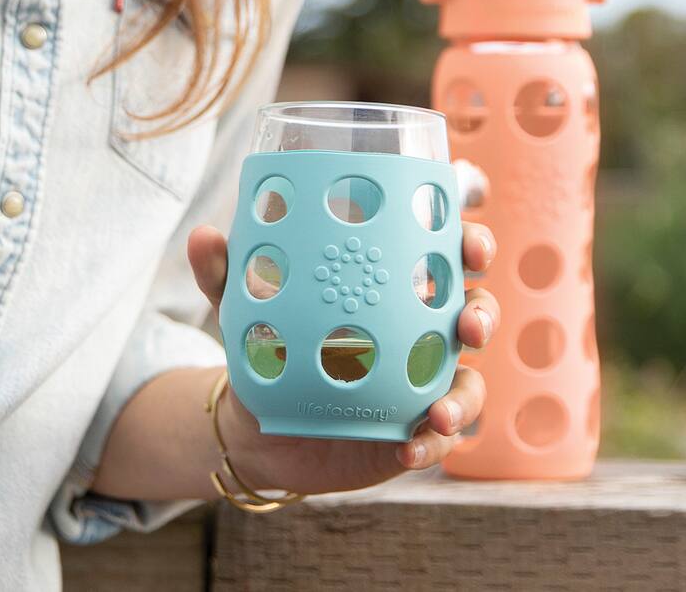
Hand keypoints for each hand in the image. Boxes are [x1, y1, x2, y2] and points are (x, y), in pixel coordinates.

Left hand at [185, 219, 497, 494]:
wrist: (257, 422)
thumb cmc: (263, 340)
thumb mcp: (243, 306)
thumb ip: (225, 272)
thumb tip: (202, 236)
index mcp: (390, 281)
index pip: (444, 251)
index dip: (469, 241)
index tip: (470, 243)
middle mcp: (417, 327)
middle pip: (473, 309)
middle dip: (483, 312)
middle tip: (468, 322)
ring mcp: (422, 380)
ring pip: (469, 379)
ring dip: (466, 393)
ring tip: (442, 409)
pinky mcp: (413, 428)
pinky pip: (439, 436)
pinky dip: (433, 442)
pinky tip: (412, 448)